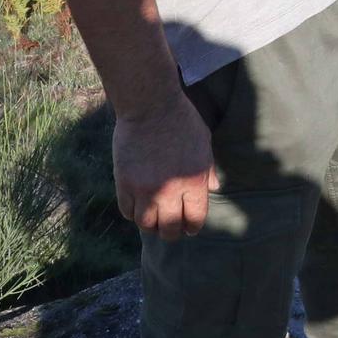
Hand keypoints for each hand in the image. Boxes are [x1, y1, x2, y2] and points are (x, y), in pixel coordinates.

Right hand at [113, 93, 219, 242]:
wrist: (151, 106)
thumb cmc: (182, 121)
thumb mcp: (204, 144)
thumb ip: (208, 170)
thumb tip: (213, 189)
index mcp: (194, 183)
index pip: (194, 220)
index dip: (192, 227)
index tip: (189, 227)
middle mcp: (170, 191)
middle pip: (170, 229)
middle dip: (172, 231)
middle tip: (170, 227)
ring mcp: (145, 189)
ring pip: (146, 224)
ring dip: (151, 225)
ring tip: (154, 219)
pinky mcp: (124, 184)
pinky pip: (127, 211)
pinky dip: (133, 213)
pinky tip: (138, 206)